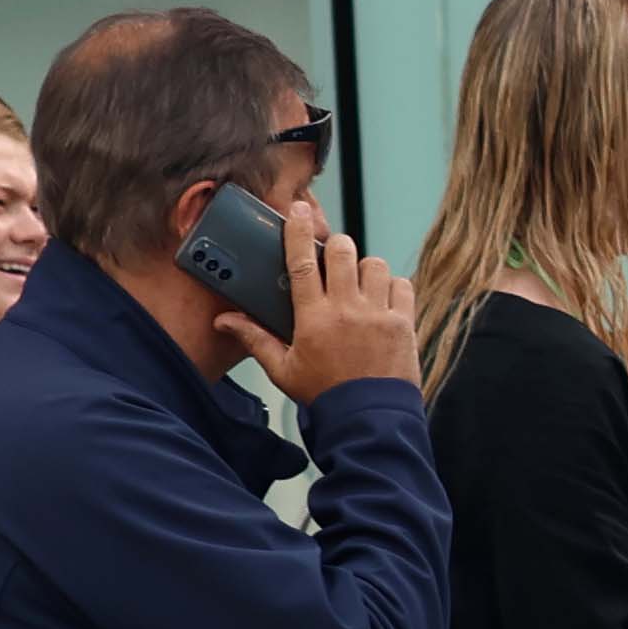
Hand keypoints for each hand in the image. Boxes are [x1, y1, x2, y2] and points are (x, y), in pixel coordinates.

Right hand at [231, 191, 412, 401]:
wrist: (369, 419)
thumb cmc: (323, 394)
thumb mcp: (282, 369)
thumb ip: (254, 339)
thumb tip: (223, 320)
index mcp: (313, 317)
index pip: (302, 262)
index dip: (297, 231)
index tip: (297, 209)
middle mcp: (348, 309)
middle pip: (343, 252)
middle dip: (337, 246)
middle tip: (332, 256)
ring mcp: (379, 315)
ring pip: (376, 265)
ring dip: (366, 267)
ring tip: (359, 283)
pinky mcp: (405, 325)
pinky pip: (403, 286)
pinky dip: (393, 286)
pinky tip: (382, 299)